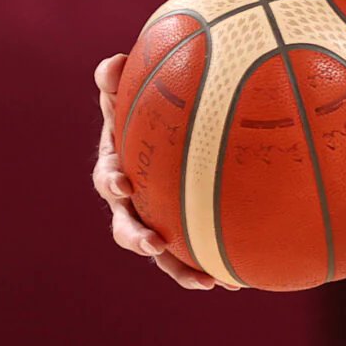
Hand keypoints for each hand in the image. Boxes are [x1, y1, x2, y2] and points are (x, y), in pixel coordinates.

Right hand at [92, 54, 221, 290]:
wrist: (173, 131)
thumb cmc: (149, 109)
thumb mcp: (132, 92)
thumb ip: (120, 80)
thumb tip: (111, 62)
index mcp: (118, 168)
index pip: (108, 177)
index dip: (112, 181)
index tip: (122, 184)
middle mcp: (132, 201)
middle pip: (125, 225)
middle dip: (136, 237)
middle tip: (153, 244)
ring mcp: (155, 219)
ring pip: (160, 251)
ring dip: (177, 268)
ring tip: (205, 283)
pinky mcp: (181, 232)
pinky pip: (192, 253)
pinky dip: (209, 267)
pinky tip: (237, 281)